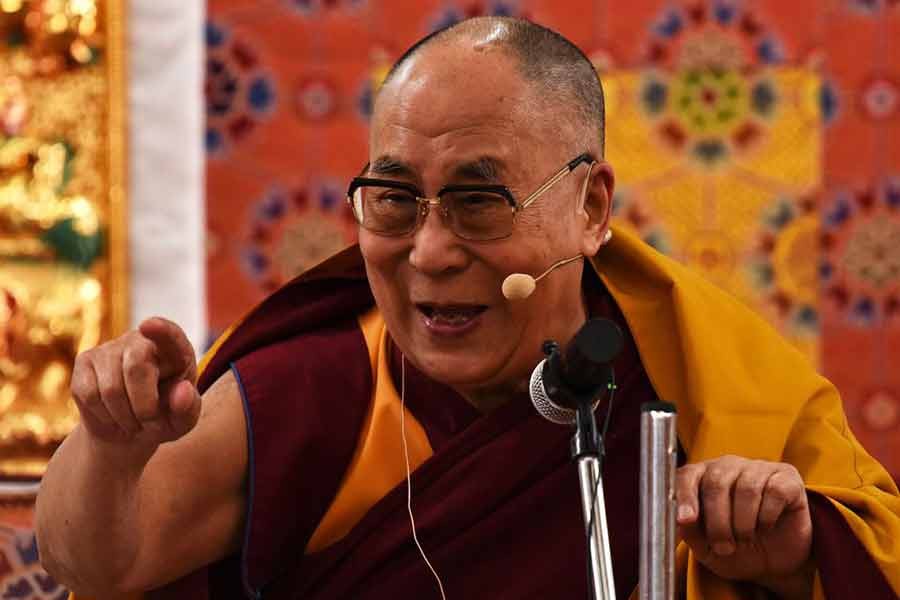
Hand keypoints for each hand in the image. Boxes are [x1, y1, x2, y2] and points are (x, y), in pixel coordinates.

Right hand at [70, 317, 200, 448]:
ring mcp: (110, 348)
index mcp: (175, 349)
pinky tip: (114, 416)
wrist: (131, 429)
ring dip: (125, 417)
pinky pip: (89, 394)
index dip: (161, 330)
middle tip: (150, 423)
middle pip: (136, 367)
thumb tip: (183, 390)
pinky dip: (104, 416)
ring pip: (111, 388)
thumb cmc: (165, 418)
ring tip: (134, 422)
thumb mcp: (183, 420)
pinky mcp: (85, 360)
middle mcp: (141, 340)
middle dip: (144, 407)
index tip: (149, 325)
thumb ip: (188, 408)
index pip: (170, 334)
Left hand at [676, 455, 812, 588]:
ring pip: (746, 489)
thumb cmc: (735, 549)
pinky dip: (768, 516)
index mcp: (702, 477)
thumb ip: (691, 532)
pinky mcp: (786, 478)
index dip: (685, 497)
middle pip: (716, 483)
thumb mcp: (707, 549)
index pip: (687, 475)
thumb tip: (681, 519)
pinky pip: (774, 491)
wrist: (773, 563)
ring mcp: (758, 468)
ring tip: (745, 539)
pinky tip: (766, 526)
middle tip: (724, 547)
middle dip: (718, 522)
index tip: (686, 520)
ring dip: (743, 523)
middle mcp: (728, 466)